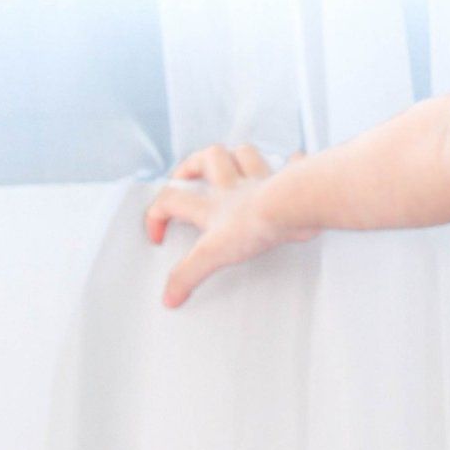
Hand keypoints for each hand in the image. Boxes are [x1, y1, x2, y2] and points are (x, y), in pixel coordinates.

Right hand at [144, 144, 310, 308]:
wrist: (292, 207)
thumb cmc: (255, 223)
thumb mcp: (212, 254)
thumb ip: (188, 274)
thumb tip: (170, 295)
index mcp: (212, 204)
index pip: (171, 200)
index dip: (157, 215)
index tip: (159, 236)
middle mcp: (234, 186)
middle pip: (206, 160)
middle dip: (192, 164)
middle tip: (187, 176)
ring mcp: (262, 179)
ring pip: (243, 153)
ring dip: (234, 156)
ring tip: (229, 163)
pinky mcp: (290, 181)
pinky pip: (290, 163)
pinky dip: (288, 162)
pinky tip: (288, 162)